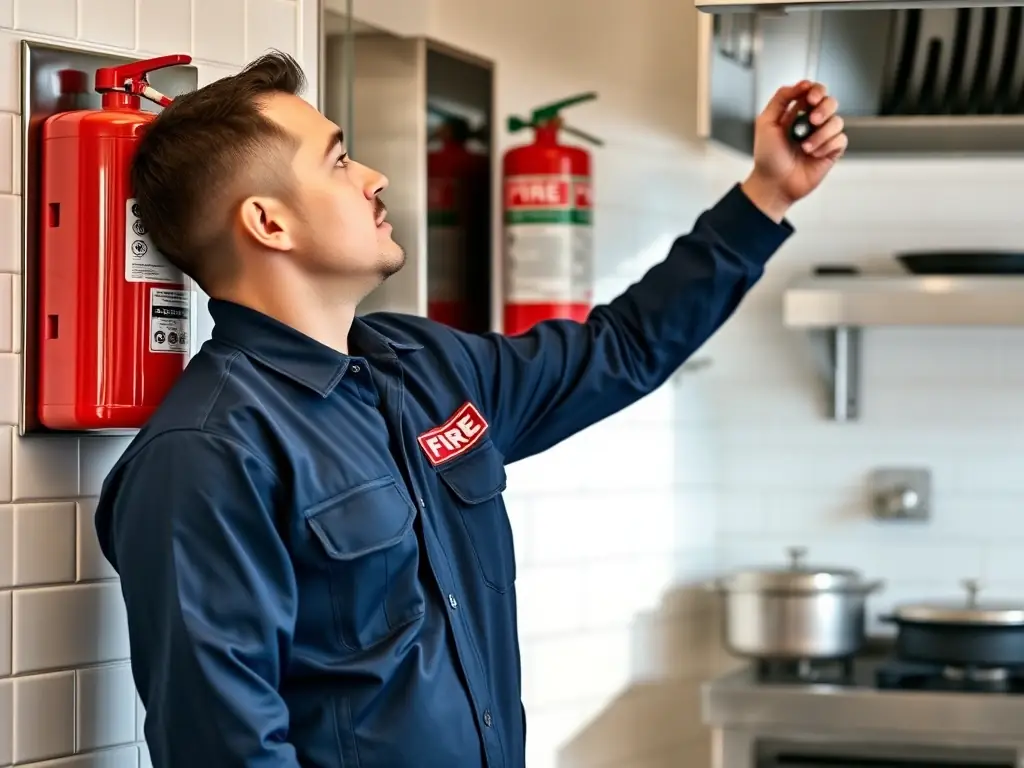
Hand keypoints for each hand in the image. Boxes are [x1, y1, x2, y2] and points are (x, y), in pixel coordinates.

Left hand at [741, 81, 846, 221]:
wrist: (773, 183)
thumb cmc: (767, 157)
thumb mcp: (765, 122)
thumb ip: (780, 99)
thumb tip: (800, 84)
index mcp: (797, 113)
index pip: (814, 92)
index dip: (816, 90)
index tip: (810, 97)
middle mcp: (812, 123)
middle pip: (830, 102)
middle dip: (824, 107)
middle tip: (812, 119)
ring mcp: (822, 137)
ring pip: (837, 121)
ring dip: (822, 133)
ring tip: (805, 147)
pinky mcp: (831, 151)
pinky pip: (840, 140)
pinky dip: (827, 145)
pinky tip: (813, 154)